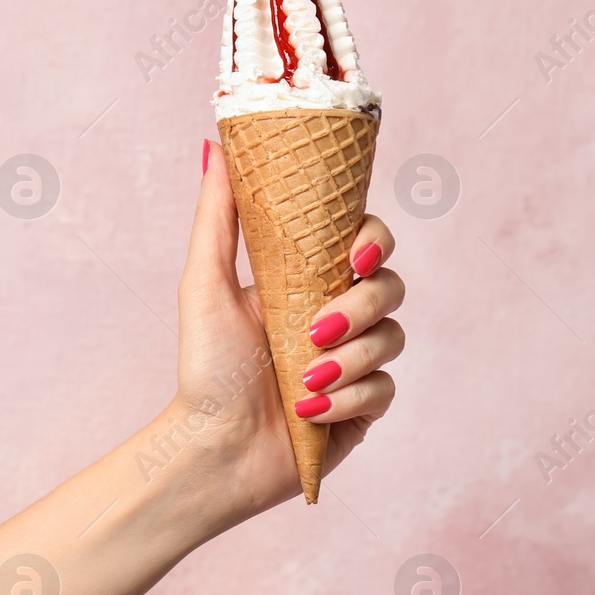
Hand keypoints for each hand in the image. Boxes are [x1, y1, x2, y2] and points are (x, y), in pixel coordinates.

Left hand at [172, 139, 404, 523]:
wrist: (213, 449)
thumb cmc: (204, 369)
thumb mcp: (204, 284)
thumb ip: (217, 216)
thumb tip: (216, 145)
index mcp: (307, 279)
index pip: (365, 239)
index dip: (374, 241)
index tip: (355, 256)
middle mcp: (337, 314)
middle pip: (390, 284)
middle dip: (362, 305)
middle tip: (319, 328)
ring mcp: (355, 362)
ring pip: (391, 337)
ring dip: (351, 357)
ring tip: (304, 378)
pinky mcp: (364, 407)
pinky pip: (384, 389)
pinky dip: (348, 398)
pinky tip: (310, 410)